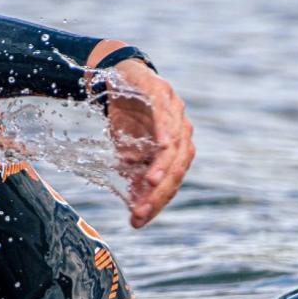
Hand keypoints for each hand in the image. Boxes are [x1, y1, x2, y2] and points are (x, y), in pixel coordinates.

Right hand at [100, 60, 194, 227]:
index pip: (171, 182)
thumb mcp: (127, 154)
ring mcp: (174, 112)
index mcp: (177, 150)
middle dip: (159, 192)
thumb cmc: (127, 119)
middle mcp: (181, 132)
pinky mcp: (161, 92)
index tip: (138, 221)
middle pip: (176, 168)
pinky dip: (165, 129)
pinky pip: (166, 114)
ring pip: (175, 144)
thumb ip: (135, 178)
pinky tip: (162, 144)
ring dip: (163, 165)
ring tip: (150, 183)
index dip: (155, 203)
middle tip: (141, 211)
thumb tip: (136, 212)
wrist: (116, 77)